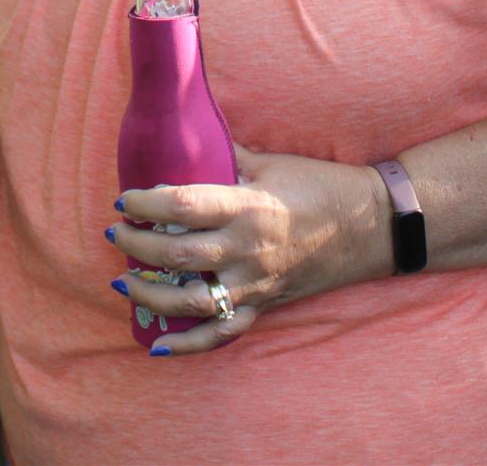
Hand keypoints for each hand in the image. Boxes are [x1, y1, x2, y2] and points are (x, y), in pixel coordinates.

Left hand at [105, 147, 390, 355]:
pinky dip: (188, 344)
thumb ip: (225, 157)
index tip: (124, 200)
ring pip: (191, 300)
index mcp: (247, 206)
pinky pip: (223, 333)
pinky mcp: (265, 304)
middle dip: (137, 246)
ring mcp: (255, 282)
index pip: (183, 205)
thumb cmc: (319, 185)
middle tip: (116, 234)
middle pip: (177, 255)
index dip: (146, 203)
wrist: (370, 225)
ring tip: (124, 283)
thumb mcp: (270, 162)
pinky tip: (158, 345)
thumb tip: (185, 140)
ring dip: (150, 295)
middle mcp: (247, 248)